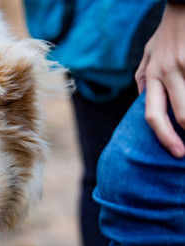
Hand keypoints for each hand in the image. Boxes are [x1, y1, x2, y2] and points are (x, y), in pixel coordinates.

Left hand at [135, 2, 184, 157]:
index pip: (153, 114)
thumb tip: (142, 104)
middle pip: (181, 114)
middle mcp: (168, 72)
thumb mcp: (148, 55)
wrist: (183, 5)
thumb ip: (144, 80)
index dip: (164, 137)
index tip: (177, 152)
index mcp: (152, 75)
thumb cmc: (167, 34)